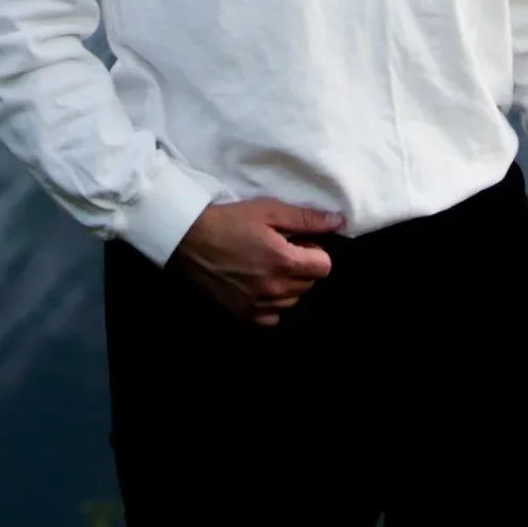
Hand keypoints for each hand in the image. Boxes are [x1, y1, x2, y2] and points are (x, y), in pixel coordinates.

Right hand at [175, 197, 343, 326]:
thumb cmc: (230, 220)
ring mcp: (258, 304)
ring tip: (267, 266)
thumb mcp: (269, 210)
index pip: (325, 266)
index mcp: (284, 261)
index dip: (315, 251)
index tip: (298, 242)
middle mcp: (275, 288)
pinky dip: (271, 303)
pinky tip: (259, 286)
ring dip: (288, 285)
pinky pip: (272, 316)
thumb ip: (306, 218)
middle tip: (280, 249)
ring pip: (292, 300)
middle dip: (302, 266)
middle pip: (309, 283)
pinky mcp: (243, 313)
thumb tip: (338, 222)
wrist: (188, 239)